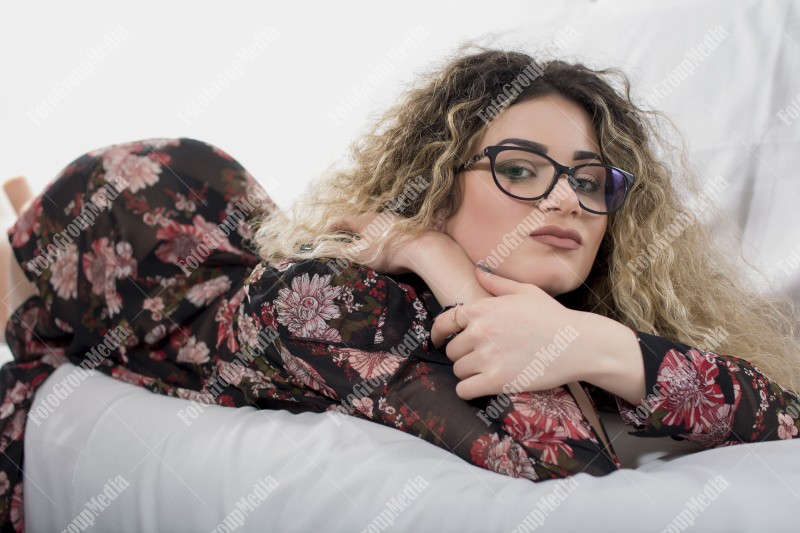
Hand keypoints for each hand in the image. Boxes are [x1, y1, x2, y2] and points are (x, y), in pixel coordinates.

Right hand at [329, 210, 449, 274]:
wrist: (421, 248)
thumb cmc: (387, 252)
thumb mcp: (359, 254)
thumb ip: (339, 252)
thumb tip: (322, 250)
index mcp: (363, 220)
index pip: (343, 220)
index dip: (333, 226)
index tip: (326, 232)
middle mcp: (377, 216)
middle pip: (359, 220)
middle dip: (349, 228)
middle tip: (342, 236)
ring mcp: (393, 220)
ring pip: (375, 224)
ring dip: (366, 231)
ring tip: (363, 241)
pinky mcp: (405, 227)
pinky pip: (387, 229)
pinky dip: (380, 235)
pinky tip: (384, 243)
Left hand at [431, 265, 597, 399]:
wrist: (576, 343)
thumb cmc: (552, 317)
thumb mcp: (524, 292)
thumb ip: (496, 283)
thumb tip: (478, 271)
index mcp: (481, 310)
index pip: (442, 323)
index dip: (437, 334)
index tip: (438, 341)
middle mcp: (479, 332)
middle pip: (452, 350)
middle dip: (463, 354)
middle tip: (482, 356)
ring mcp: (487, 358)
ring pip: (458, 371)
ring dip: (469, 373)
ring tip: (488, 370)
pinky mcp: (497, 381)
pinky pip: (465, 390)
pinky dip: (469, 391)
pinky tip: (481, 387)